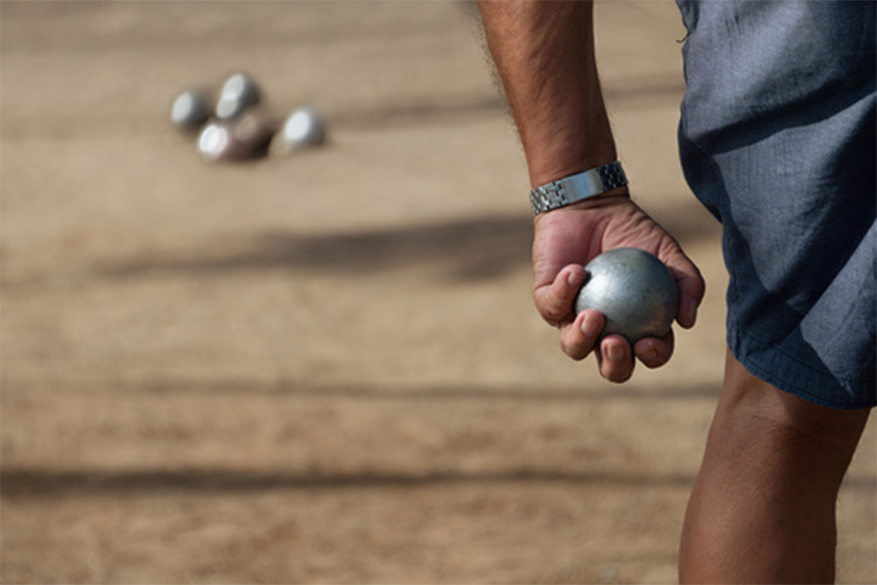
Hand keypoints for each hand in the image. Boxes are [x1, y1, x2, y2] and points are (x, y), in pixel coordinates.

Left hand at [532, 193, 704, 382]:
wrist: (593, 207)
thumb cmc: (634, 232)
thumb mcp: (668, 252)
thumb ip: (687, 283)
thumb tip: (687, 321)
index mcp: (637, 328)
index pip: (647, 354)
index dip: (651, 356)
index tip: (649, 340)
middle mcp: (604, 331)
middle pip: (610, 366)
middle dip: (615, 364)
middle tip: (616, 342)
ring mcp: (573, 319)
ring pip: (573, 346)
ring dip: (582, 338)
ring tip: (594, 316)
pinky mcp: (547, 301)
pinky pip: (551, 305)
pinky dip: (564, 290)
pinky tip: (577, 271)